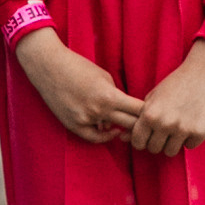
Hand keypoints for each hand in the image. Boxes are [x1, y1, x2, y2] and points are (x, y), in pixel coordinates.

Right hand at [15, 28, 141, 142]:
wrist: (49, 67)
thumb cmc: (78, 66)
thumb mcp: (105, 77)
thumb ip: (116, 94)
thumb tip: (124, 110)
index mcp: (110, 96)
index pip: (138, 111)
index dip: (148, 113)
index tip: (154, 113)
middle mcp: (99, 111)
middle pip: (129, 125)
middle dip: (140, 125)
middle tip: (147, 126)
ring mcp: (85, 120)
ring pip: (112, 133)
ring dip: (122, 130)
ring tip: (130, 128)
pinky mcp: (73, 125)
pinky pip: (93, 137)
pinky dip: (103, 136)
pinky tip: (110, 131)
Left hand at [128, 41, 204, 158]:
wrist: (203, 75)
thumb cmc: (174, 85)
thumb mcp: (152, 98)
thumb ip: (139, 119)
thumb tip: (122, 138)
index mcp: (150, 115)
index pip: (138, 142)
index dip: (142, 140)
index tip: (147, 135)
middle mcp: (165, 124)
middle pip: (154, 149)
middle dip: (157, 141)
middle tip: (164, 130)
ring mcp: (183, 129)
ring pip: (171, 151)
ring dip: (172, 143)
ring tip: (177, 127)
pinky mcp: (199, 132)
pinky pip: (189, 146)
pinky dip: (189, 138)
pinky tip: (191, 123)